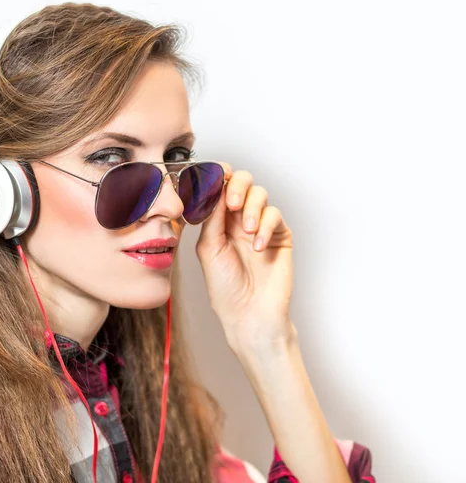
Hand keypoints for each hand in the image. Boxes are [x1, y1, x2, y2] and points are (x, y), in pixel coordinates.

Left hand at [195, 162, 295, 348]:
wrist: (250, 313)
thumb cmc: (225, 287)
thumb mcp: (209, 248)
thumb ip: (212, 217)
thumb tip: (214, 188)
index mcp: (218, 220)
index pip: (219, 188)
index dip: (218, 177)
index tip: (217, 175)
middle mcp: (238, 219)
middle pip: (242, 183)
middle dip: (237, 186)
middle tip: (234, 203)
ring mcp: (260, 224)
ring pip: (260, 194)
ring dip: (253, 209)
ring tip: (248, 233)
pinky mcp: (279, 234)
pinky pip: (274, 215)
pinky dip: (266, 226)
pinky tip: (259, 246)